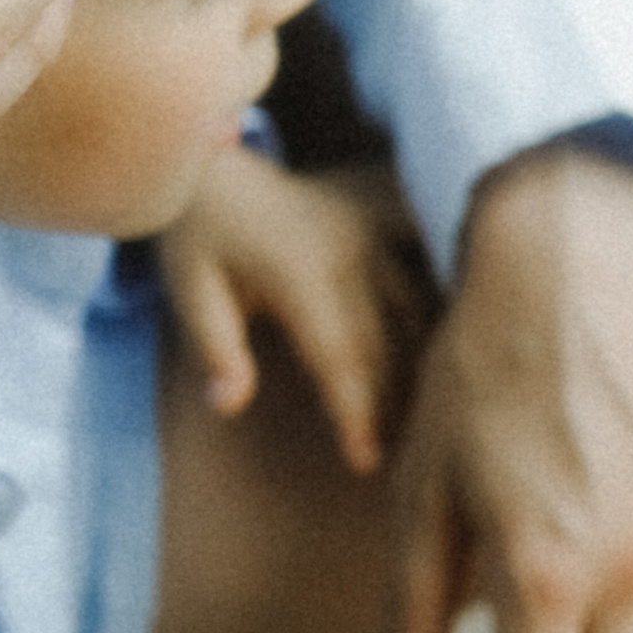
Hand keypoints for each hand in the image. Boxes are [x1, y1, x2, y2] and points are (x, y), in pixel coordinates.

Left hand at [160, 150, 434, 476]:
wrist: (220, 169)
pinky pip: (424, 278)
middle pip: (385, 344)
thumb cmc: (200, 240)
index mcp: (300, 269)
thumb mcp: (190, 291)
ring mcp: (373, 234)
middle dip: (394, 407)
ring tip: (421, 426)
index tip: (366, 461)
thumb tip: (228, 406)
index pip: (338, 354)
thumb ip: (215, 349)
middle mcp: (348, 250)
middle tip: (401, 462)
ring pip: (416, 314)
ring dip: (419, 370)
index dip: (355, 411)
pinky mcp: (385, 225)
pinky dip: (434, 321)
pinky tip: (442, 363)